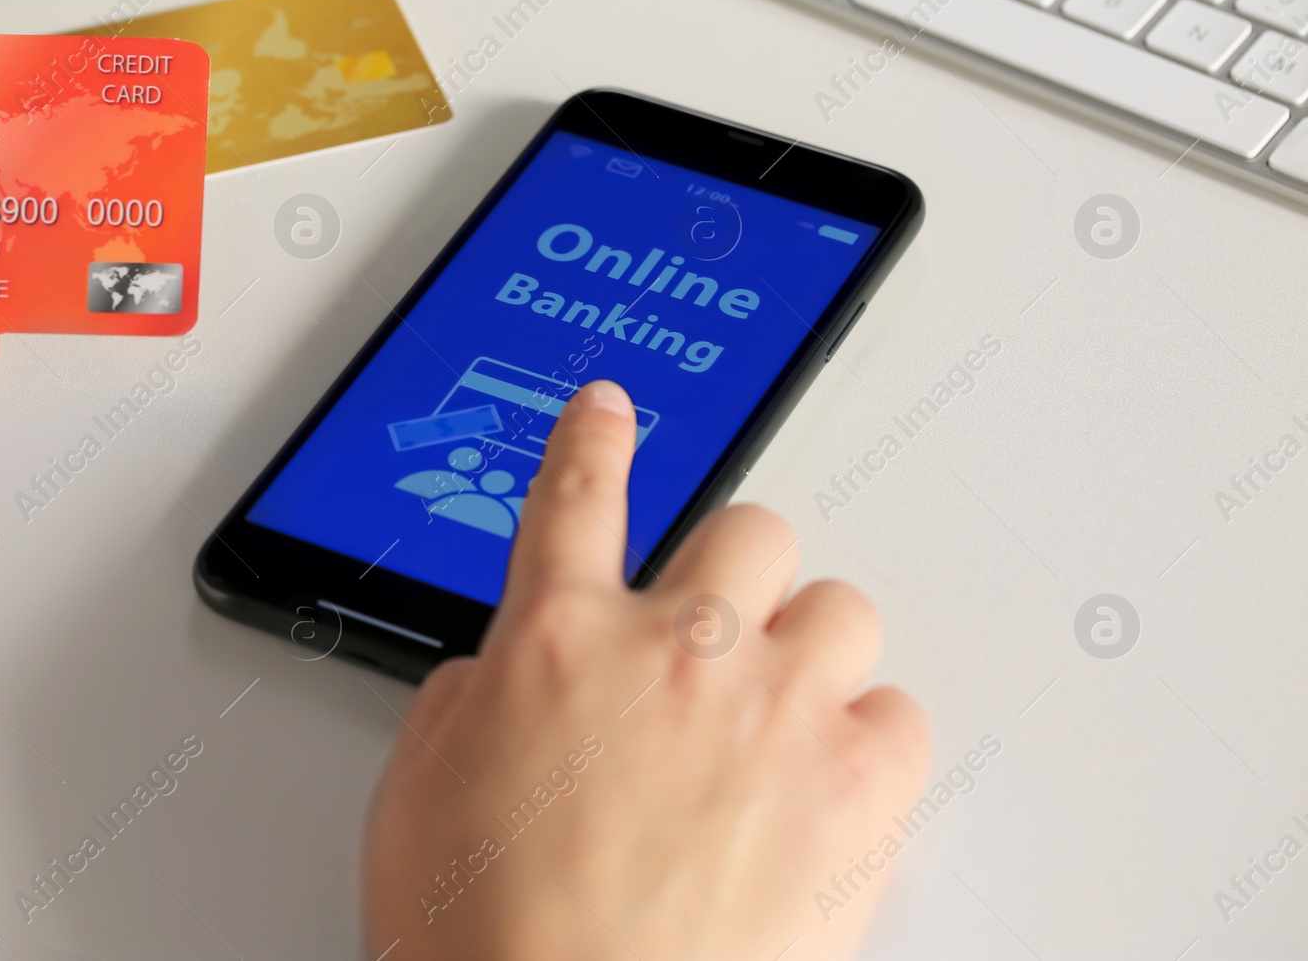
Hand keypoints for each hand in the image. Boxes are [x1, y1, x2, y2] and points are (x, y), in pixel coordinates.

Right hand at [364, 380, 929, 960]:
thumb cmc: (487, 940)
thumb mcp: (418, 797)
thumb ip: (466, 702)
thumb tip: (500, 674)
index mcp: (556, 640)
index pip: (575, 495)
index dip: (593, 441)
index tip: (609, 411)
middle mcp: (673, 650)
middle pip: (749, 529)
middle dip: (734, 573)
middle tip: (716, 633)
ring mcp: (774, 710)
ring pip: (840, 606)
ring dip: (809, 650)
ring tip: (780, 714)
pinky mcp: (855, 789)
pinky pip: (901, 712)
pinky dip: (871, 740)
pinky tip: (830, 783)